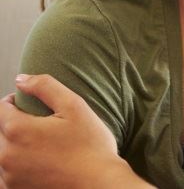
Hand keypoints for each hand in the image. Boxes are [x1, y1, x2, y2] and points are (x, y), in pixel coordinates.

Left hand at [0, 74, 150, 188]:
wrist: (99, 184)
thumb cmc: (91, 146)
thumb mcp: (74, 106)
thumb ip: (45, 86)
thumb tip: (21, 79)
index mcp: (17, 130)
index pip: (2, 107)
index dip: (18, 101)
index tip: (35, 105)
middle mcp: (5, 155)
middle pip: (2, 130)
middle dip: (18, 124)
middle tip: (46, 127)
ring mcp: (8, 176)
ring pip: (4, 152)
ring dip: (18, 145)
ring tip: (46, 146)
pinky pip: (7, 173)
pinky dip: (19, 166)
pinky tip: (41, 163)